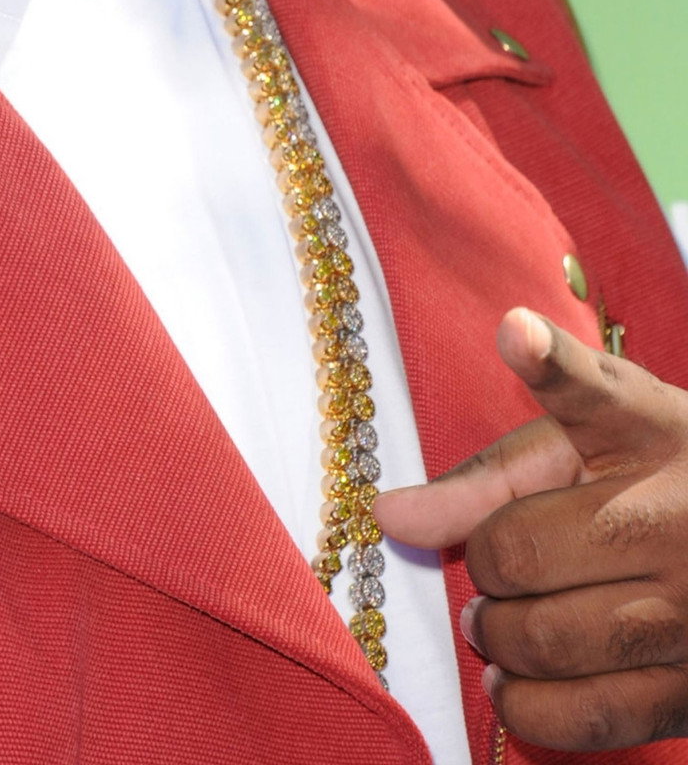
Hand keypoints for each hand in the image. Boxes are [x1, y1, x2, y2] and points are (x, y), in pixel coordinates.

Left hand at [375, 307, 687, 752]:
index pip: (590, 394)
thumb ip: (488, 475)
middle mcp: (674, 519)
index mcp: (646, 432)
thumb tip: (390, 517)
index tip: (514, 332)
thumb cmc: (646, 478)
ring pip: (550, 642)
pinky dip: (530, 707)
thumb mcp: (581, 449)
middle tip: (489, 568)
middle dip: (483, 569)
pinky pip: (593, 716)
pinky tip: (516, 679)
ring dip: (498, 639)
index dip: (548, 360)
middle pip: (523, 554)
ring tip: (495, 622)